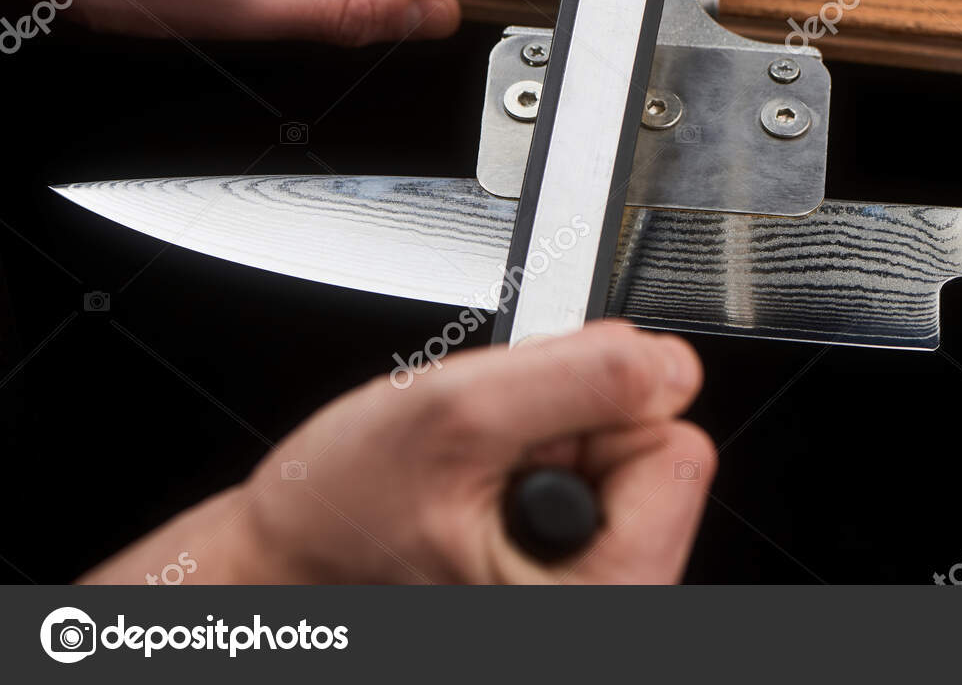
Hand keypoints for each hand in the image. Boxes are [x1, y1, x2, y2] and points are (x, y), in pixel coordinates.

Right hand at [80, 323, 714, 583]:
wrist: (275, 574)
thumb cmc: (336, 524)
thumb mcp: (454, 416)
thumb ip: (579, 378)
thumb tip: (672, 365)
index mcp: (605, 596)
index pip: (677, 449)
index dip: (599, 413)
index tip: (528, 434)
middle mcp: (611, 606)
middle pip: (652, 455)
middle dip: (569, 431)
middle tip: (484, 461)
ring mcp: (590, 594)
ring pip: (620, 466)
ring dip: (549, 449)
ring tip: (472, 481)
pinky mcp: (571, 578)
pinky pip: (594, 489)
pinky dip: (538, 470)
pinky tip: (480, 493)